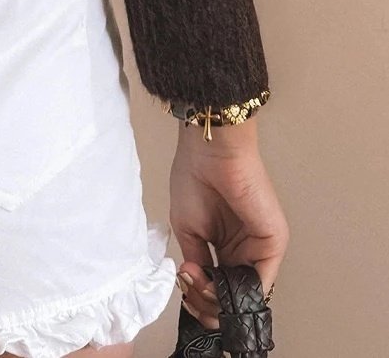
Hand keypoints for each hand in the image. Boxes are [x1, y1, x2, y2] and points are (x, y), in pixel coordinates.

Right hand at [169, 119, 288, 329]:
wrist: (210, 152)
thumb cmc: (195, 178)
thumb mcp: (188, 230)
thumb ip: (198, 263)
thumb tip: (197, 289)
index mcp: (225, 246)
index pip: (217, 286)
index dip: (201, 299)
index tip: (184, 297)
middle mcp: (244, 251)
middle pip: (231, 295)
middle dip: (208, 304)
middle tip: (188, 294)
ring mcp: (259, 249)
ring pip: (244, 294)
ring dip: (218, 301)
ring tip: (197, 286)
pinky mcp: (273, 243)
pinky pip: (260, 282)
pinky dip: (237, 294)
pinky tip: (216, 288)